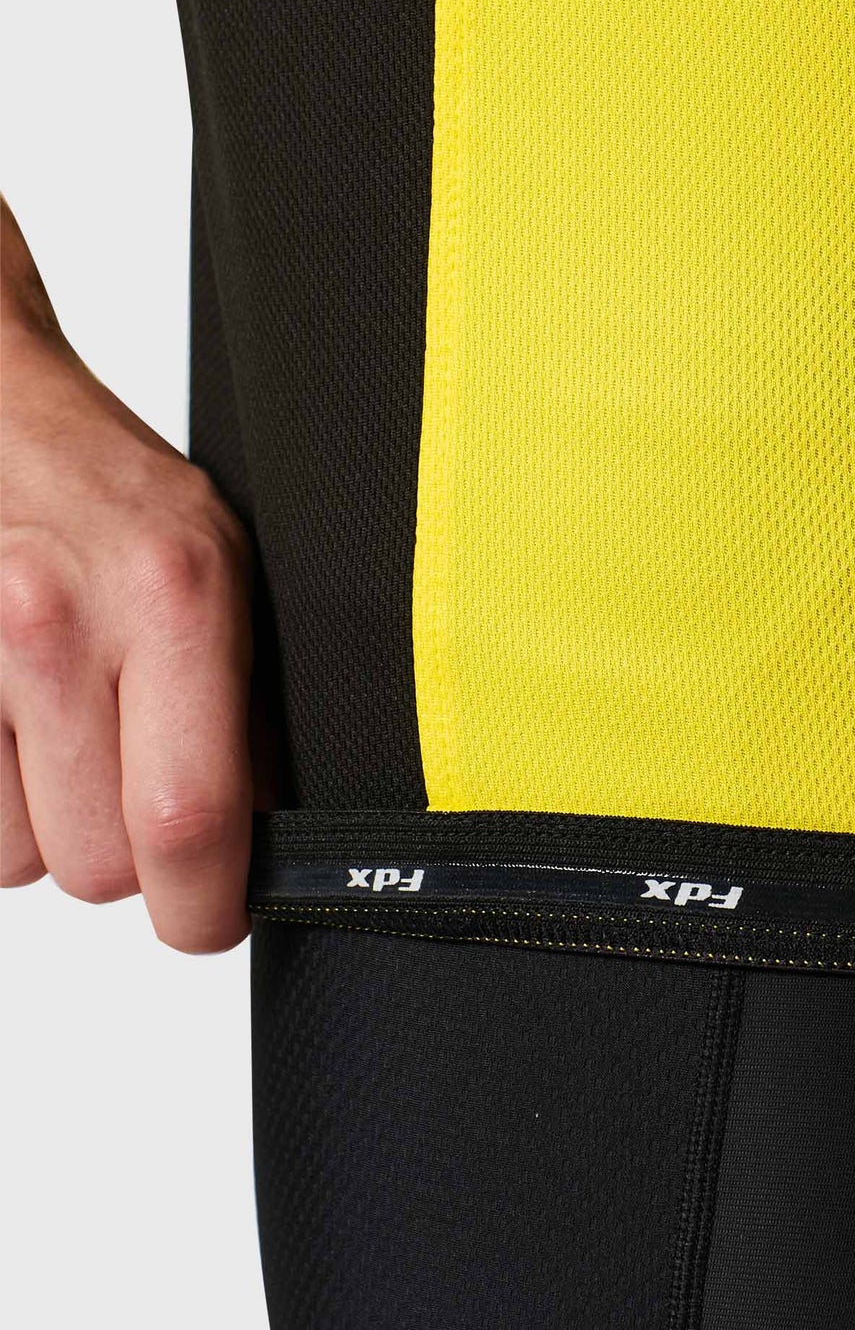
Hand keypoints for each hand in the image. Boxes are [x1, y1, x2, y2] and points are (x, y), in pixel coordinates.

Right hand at [1, 196, 253, 951]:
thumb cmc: (117, 499)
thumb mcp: (227, 574)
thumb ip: (251, 708)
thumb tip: (267, 843)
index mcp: (179, 599)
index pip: (192, 816)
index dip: (206, 907)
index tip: (216, 919)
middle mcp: (61, 626)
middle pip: (97, 865)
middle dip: (133, 864)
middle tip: (138, 791)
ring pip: (18, 862)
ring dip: (52, 833)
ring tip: (68, 739)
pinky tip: (14, 734)